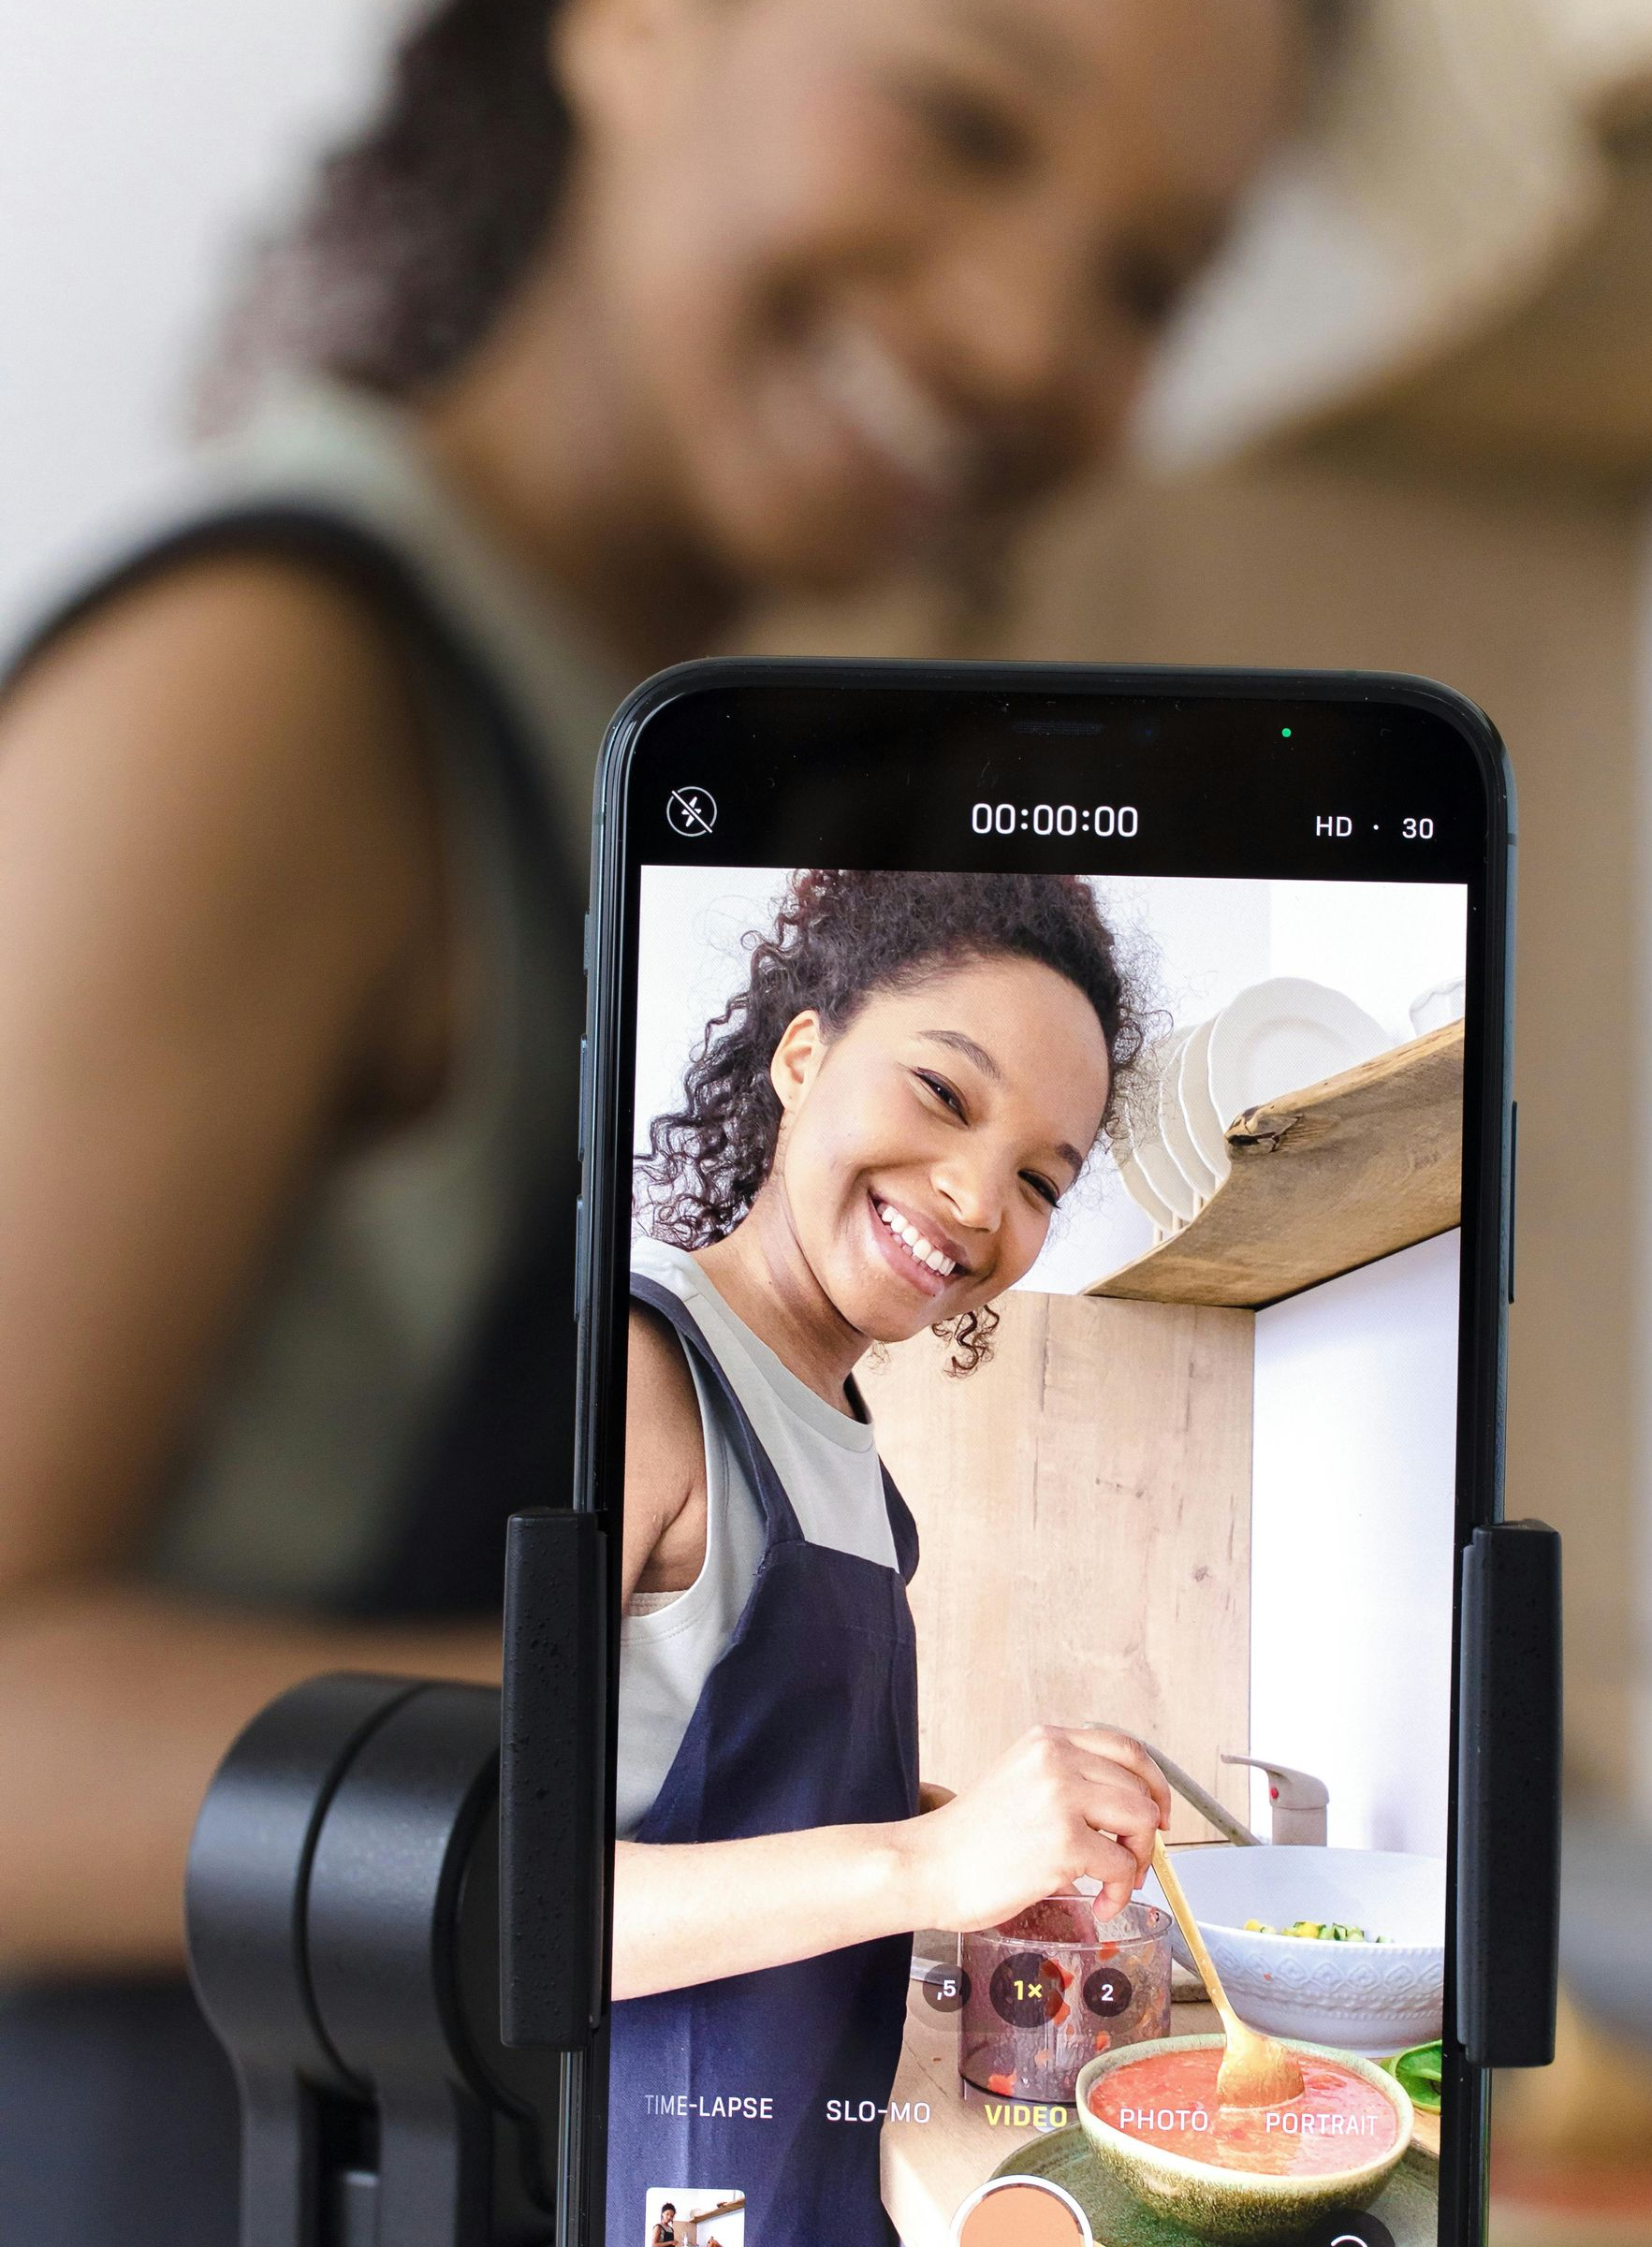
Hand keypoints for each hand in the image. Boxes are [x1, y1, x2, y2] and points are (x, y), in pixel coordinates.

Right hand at [899, 1724, 1169, 1931]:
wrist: (928, 1865)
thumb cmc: (970, 1838)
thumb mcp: (1020, 1781)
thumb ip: (1067, 1781)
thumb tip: (1127, 1811)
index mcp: (1047, 1741)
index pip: (1126, 1748)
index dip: (1153, 1783)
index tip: (1159, 1812)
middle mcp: (1056, 1759)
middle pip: (1140, 1789)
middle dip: (1146, 1834)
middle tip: (1132, 1862)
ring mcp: (1061, 1798)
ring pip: (1141, 1822)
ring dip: (1138, 1860)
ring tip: (1114, 1883)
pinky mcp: (1063, 1842)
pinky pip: (1120, 1867)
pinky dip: (1119, 1892)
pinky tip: (1099, 1904)